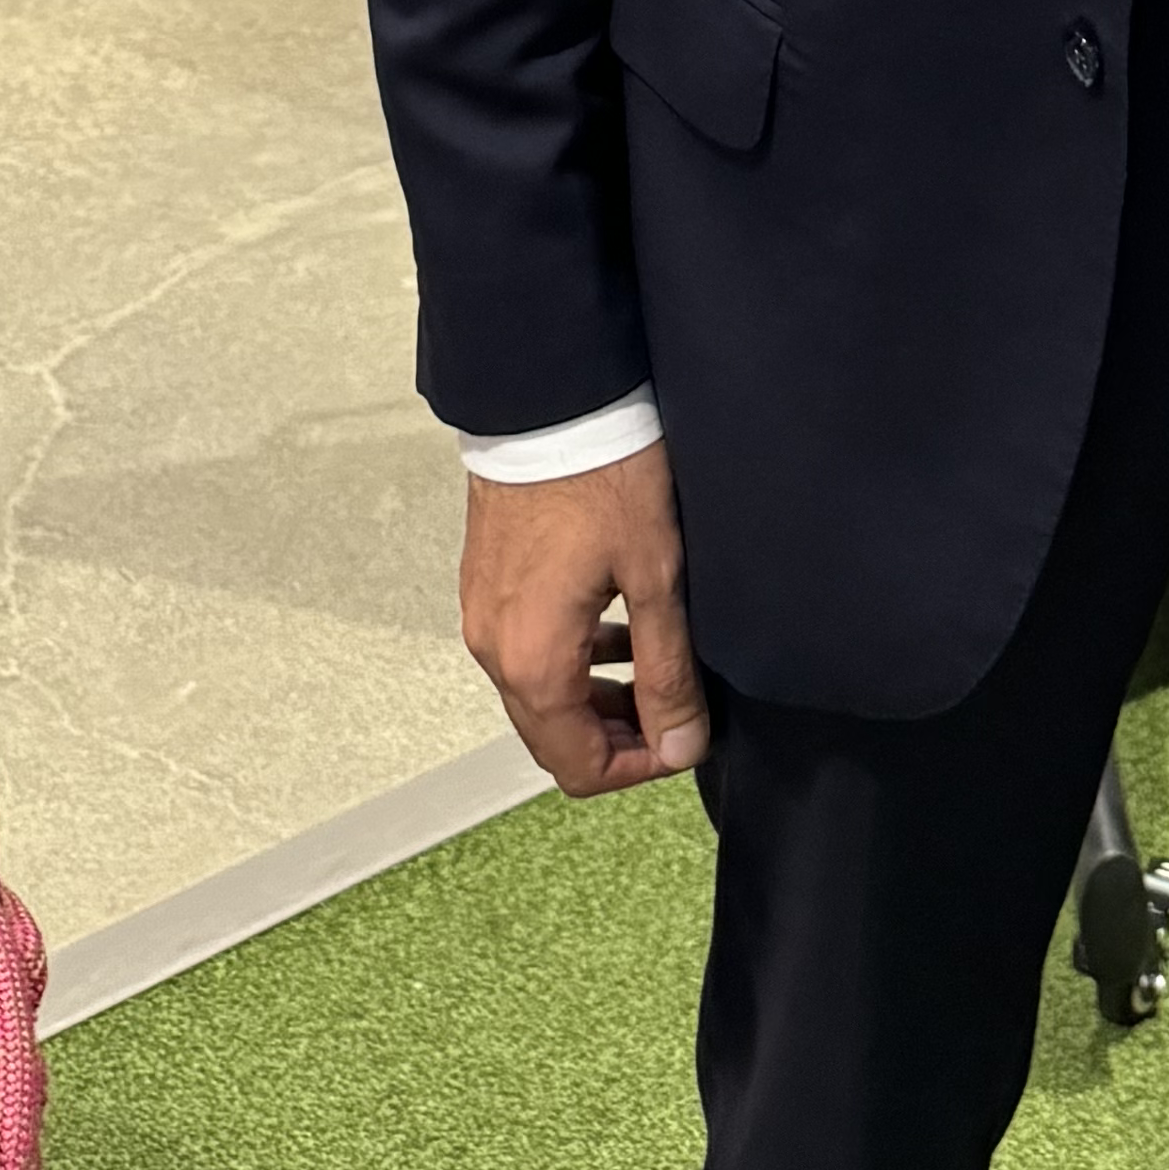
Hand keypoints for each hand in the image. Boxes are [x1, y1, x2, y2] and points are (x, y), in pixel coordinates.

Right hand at [459, 442, 708, 791]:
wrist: (550, 400)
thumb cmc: (606, 480)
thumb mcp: (656, 576)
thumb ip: (667, 670)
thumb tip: (682, 746)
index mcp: (534, 662)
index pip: (577, 765)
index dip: (638, 769)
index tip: (685, 739)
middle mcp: (494, 650)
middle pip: (552, 735)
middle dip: (617, 736)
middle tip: (676, 708)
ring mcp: (483, 616)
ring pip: (539, 693)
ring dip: (596, 697)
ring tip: (655, 667)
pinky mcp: (486, 583)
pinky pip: (526, 649)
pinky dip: (571, 658)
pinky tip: (617, 624)